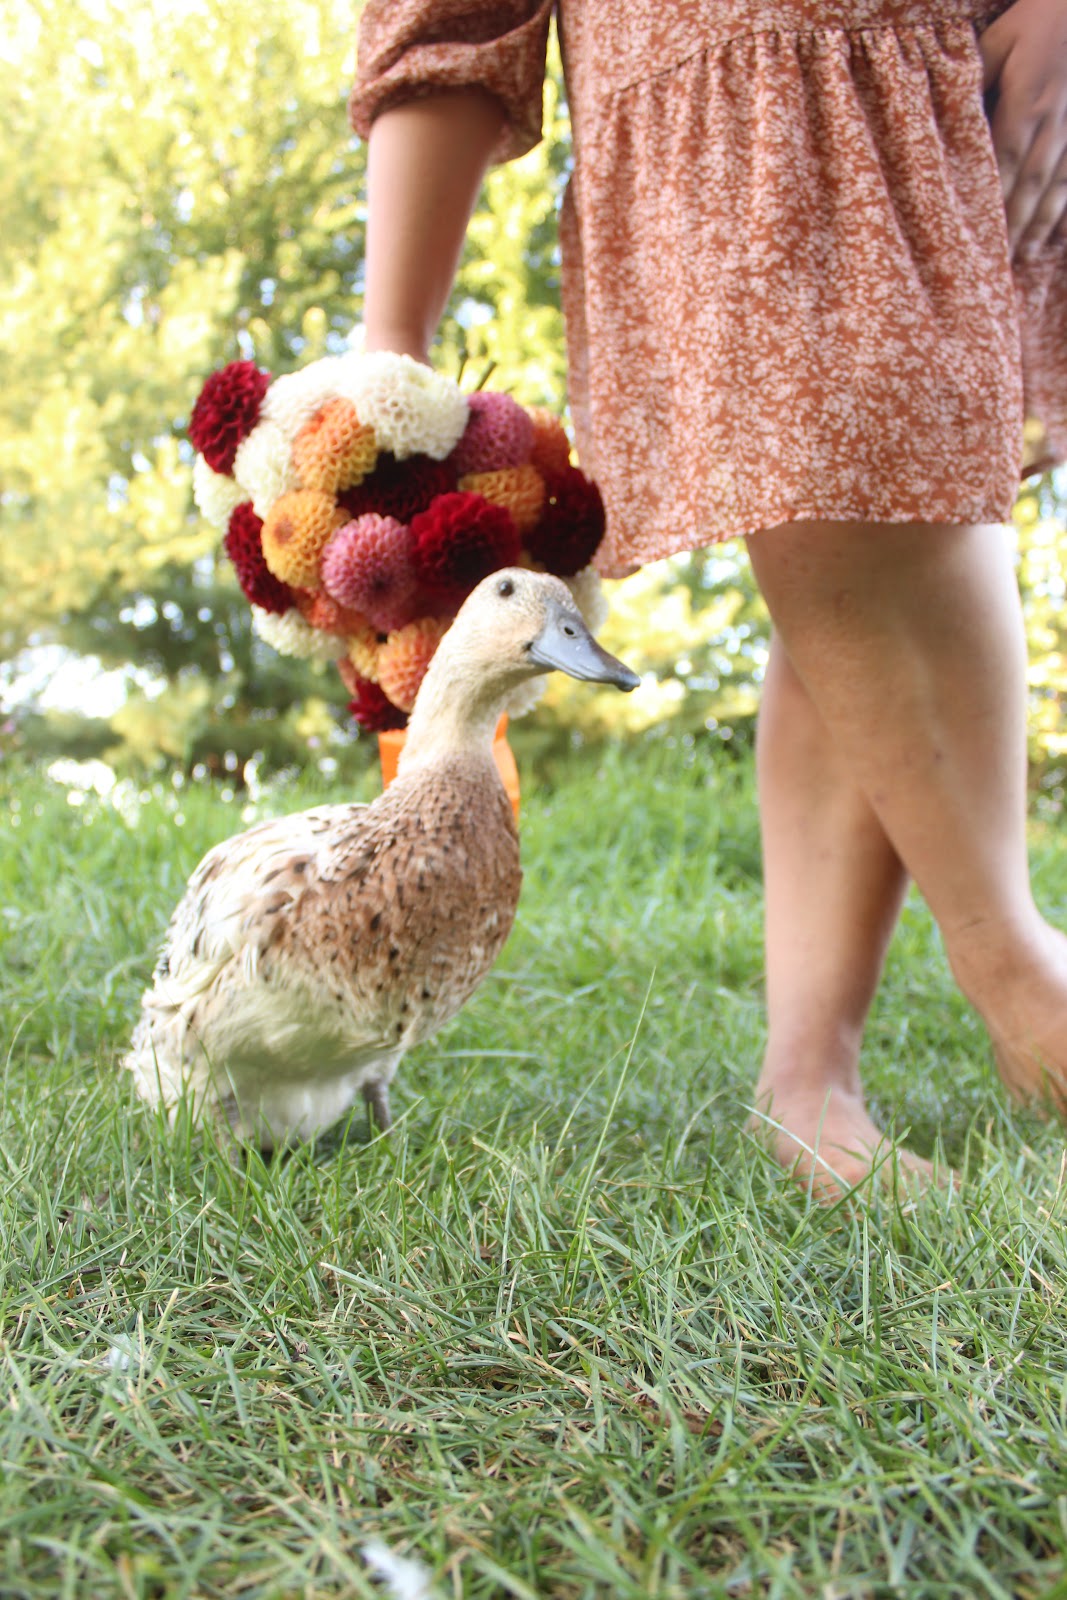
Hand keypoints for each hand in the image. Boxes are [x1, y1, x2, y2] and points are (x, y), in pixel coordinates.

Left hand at [980, 0, 1066, 255]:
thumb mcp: (1001, 39)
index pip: (1005, 159)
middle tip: (995, 266)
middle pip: (1031, 184)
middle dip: (1014, 227)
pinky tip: (1059, 239)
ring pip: (1057, 186)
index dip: (992, 198)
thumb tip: (947, 120)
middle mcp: (1055, 122)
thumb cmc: (1040, 17)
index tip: (974, 234)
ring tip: (1023, 259)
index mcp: (1028, 101)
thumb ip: (974, 78)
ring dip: (1040, 225)